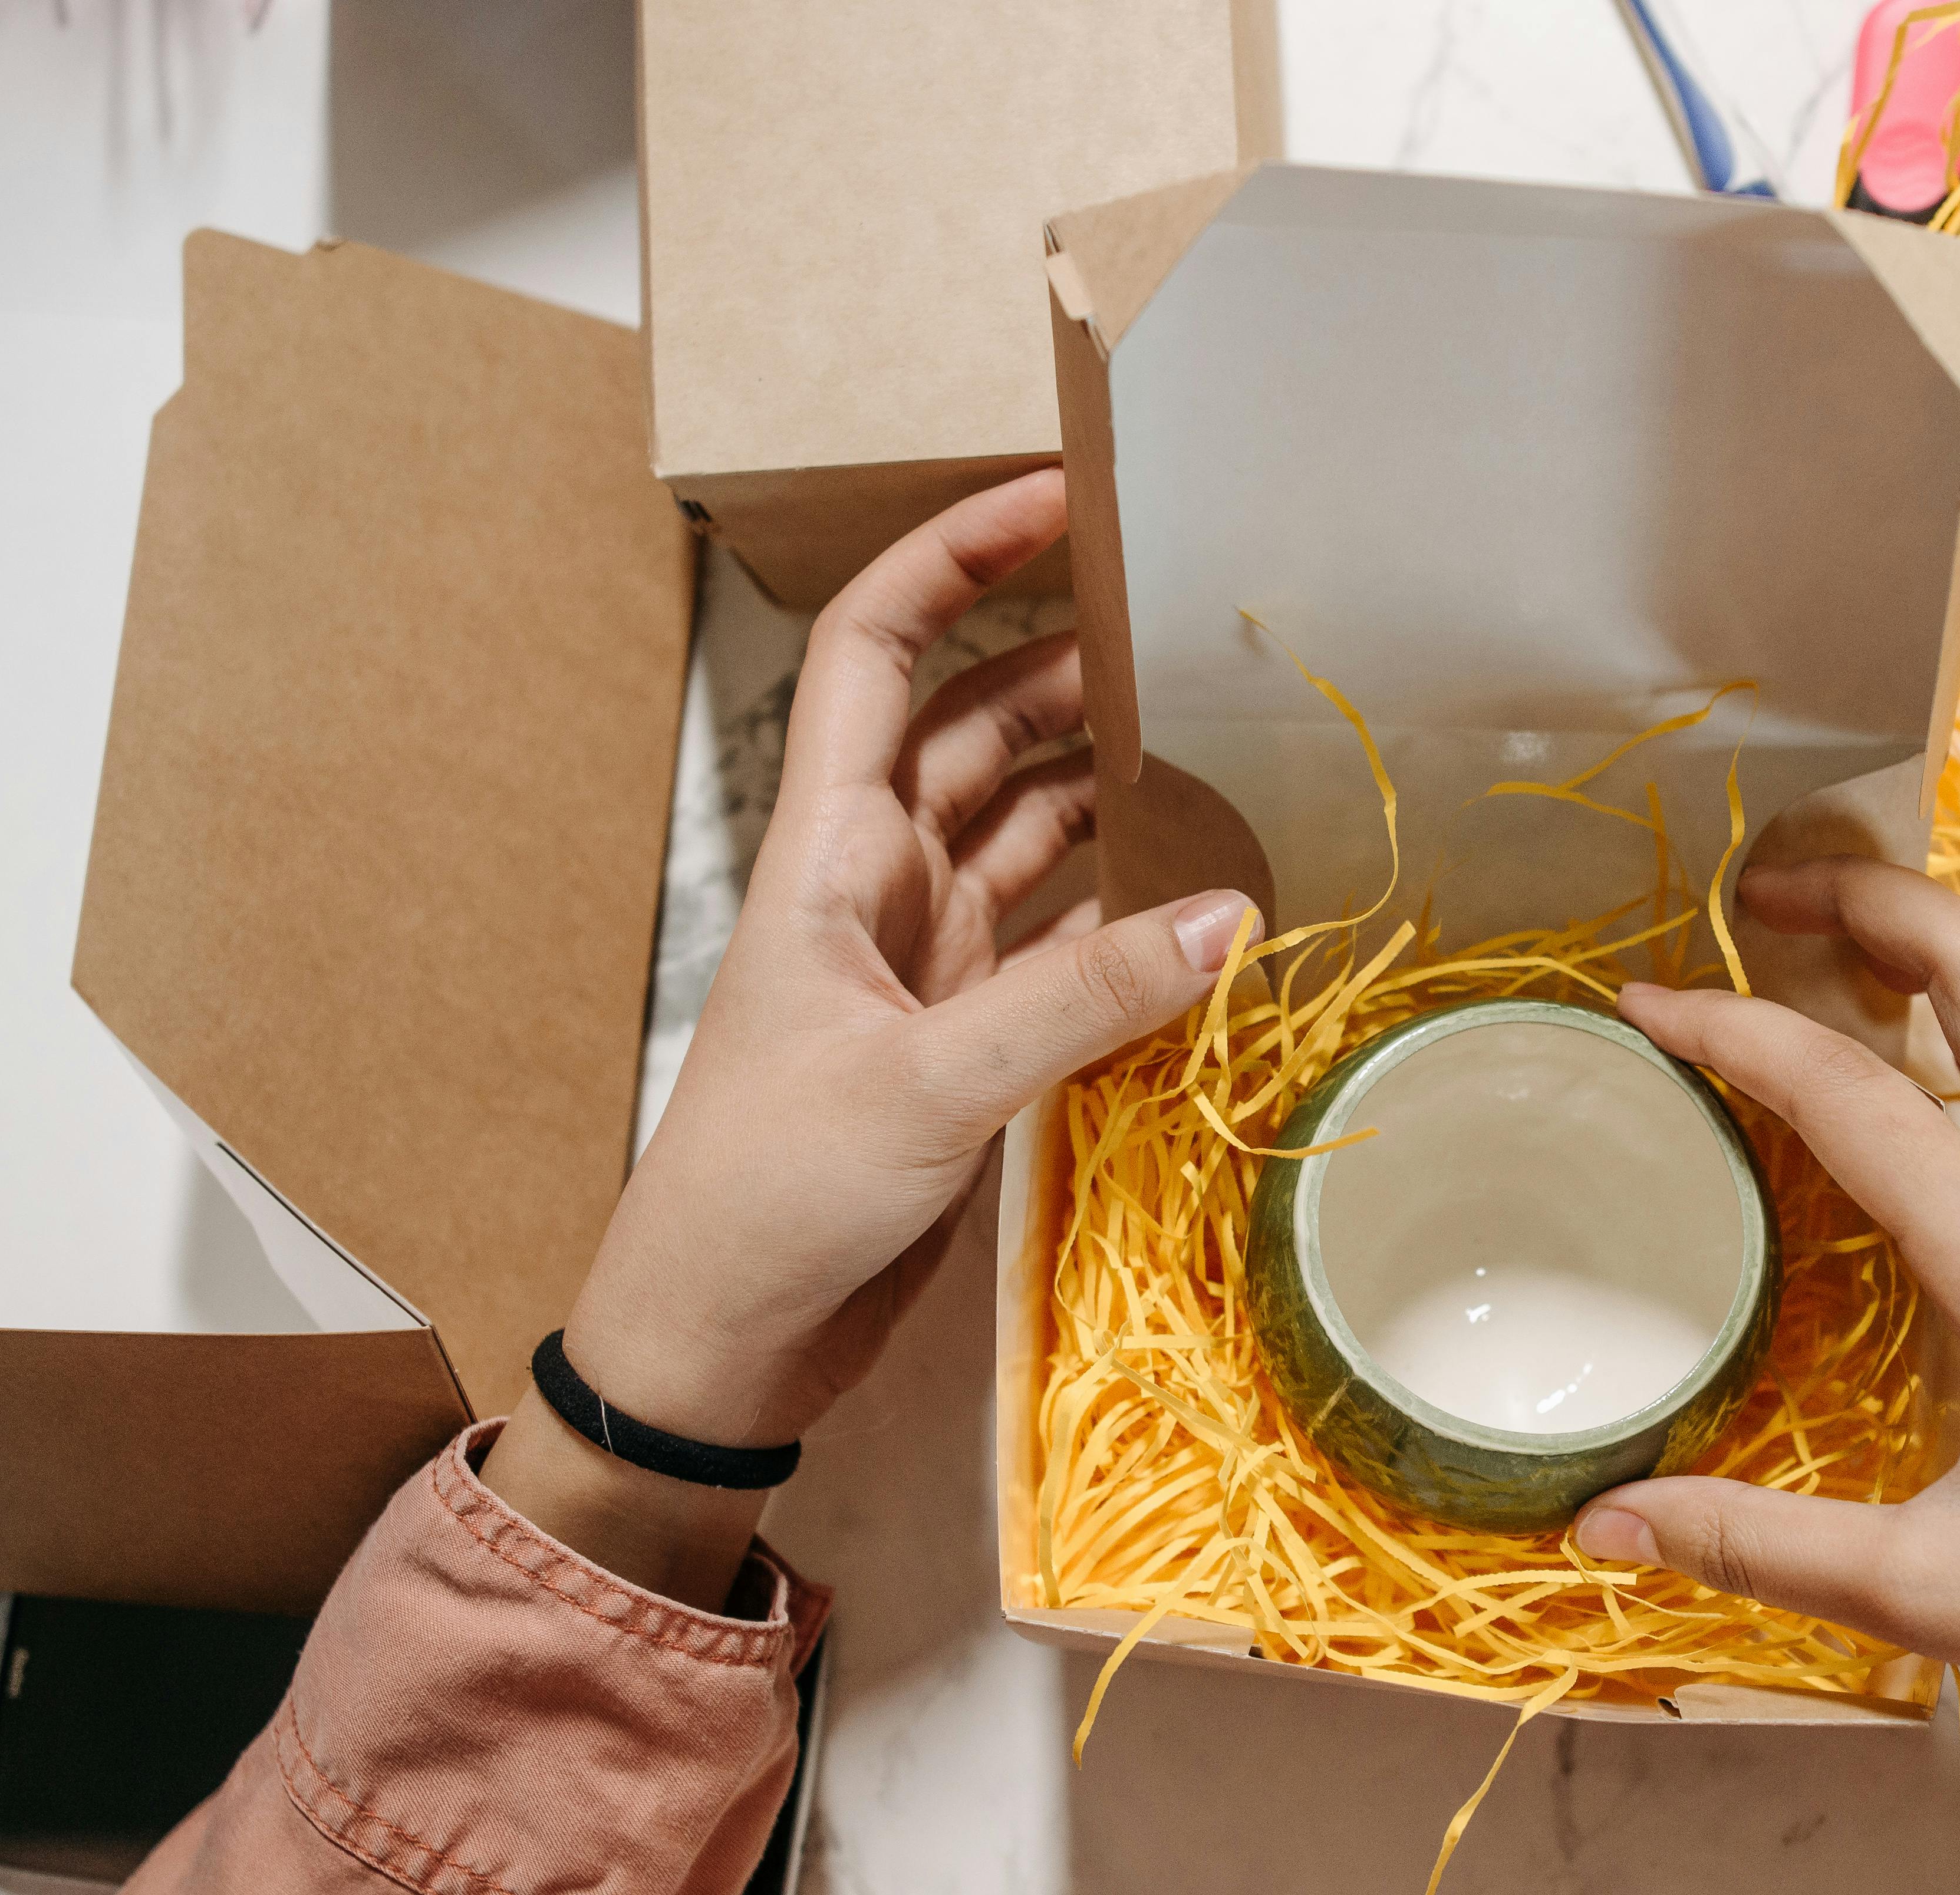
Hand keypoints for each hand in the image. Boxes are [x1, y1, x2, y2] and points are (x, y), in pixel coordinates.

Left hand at [480, 475, 1250, 1607]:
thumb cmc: (774, 1188)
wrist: (724, 1334)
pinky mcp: (963, 1034)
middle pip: (973, 723)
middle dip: (1063, 657)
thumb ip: (1082, 996)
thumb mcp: (928, 1083)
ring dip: (1103, 777)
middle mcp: (876, 880)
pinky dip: (1120, 903)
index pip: (875, 648)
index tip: (1053, 496)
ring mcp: (923, 957)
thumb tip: (1235, 915)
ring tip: (1214, 734)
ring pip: (1024, 825)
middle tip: (1184, 619)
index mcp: (828, 848)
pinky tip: (1198, 886)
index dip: (951, 557)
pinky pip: (1056, 932)